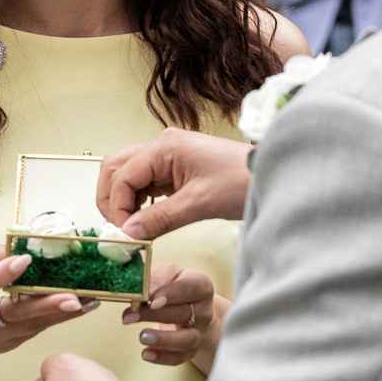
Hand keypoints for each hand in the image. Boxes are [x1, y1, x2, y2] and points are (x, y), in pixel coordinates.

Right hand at [0, 244, 94, 359]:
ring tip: (89, 301)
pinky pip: (33, 331)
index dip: (4, 273)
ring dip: (62, 314)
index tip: (25, 261)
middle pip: (16, 313)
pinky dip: (53, 320)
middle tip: (75, 298)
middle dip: (48, 306)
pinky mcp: (4, 346)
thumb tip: (29, 248)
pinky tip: (74, 309)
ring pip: (32, 326)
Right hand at [97, 130, 254, 239]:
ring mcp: (167, 156)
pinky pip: (144, 182)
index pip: (121, 176)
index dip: (117, 207)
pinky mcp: (174, 168)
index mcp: (164, 147)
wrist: (270, 174)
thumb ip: (160, 218)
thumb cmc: (243, 180)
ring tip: (134, 227)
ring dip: (123, 201)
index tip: (124, 233)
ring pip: (126, 175)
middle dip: (111, 200)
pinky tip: (146, 218)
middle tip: (120, 229)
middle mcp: (161, 146)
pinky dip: (137, 201)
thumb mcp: (200, 203)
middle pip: (115, 169)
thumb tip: (130, 233)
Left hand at [122, 263, 226, 371]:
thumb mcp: (168, 273)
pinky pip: (180, 357)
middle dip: (154, 315)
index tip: (150, 299)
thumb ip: (155, 277)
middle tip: (129, 315)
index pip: (189, 289)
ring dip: (163, 340)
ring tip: (142, 337)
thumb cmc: (177, 286)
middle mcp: (204, 311)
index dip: (170, 294)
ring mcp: (200, 332)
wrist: (196, 307)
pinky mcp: (192, 350)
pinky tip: (146, 354)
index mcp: (201, 286)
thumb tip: (140, 289)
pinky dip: (163, 358)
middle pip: (182, 314)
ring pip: (185, 339)